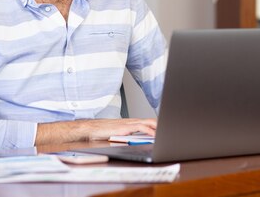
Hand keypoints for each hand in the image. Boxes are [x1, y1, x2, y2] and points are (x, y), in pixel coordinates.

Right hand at [35, 118, 156, 145]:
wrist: (88, 129)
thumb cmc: (99, 132)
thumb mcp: (116, 134)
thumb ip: (125, 135)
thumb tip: (134, 140)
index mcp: (129, 123)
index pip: (147, 121)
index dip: (156, 124)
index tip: (165, 127)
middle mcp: (130, 122)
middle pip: (150, 120)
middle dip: (161, 124)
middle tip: (171, 127)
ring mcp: (128, 123)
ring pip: (148, 122)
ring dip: (158, 126)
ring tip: (167, 130)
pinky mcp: (124, 127)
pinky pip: (140, 127)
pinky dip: (149, 130)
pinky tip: (155, 134)